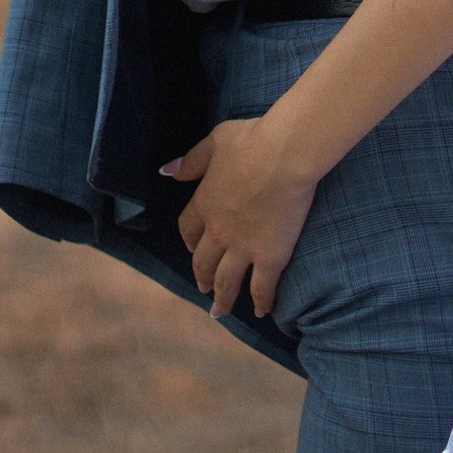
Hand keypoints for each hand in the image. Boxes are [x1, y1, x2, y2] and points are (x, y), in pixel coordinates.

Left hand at [162, 113, 320, 324]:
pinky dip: (261, 301)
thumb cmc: (253, 140)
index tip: (192, 248)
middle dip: (202, 276)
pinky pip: (262, 287)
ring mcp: (243, 247)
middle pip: (203, 262)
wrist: (284, 154)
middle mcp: (218, 231)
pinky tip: (263, 311)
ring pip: (226, 281)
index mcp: (204, 203)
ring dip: (222, 298)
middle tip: (203, 288)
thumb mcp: (215, 142)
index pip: (188, 230)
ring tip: (220, 311)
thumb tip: (167, 171)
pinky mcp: (270, 256)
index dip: (189, 242)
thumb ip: (192, 161)